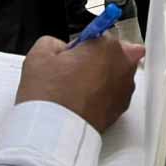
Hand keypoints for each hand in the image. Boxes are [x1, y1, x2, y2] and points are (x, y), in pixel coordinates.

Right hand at [15, 36, 145, 133]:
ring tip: (77, 88)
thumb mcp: (39, 55)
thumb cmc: (50, 96)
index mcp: (107, 46)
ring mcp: (126, 87)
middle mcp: (123, 64)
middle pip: (115, 51)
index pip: (100, 33)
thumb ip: (52, 41)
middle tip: (76, 68)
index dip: (82, 43)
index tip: (75, 50)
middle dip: (99, 56)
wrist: (54, 132)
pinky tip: (83, 100)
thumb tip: (59, 46)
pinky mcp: (122, 106)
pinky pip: (116, 93)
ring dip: (104, 75)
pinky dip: (104, 94)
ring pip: (117, 72)